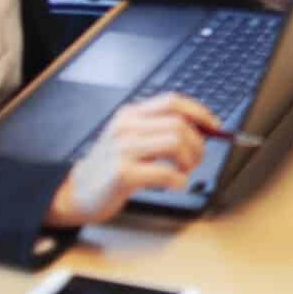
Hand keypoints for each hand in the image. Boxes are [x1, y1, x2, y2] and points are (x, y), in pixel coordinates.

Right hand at [47, 93, 222, 223]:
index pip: (172, 102)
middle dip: (198, 144)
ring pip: (176, 144)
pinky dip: (179, 180)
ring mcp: (123, 150)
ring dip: (190, 161)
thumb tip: (202, 128)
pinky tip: (174, 183)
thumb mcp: (129, 137)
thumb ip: (158, 128)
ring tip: (184, 171)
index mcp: (130, 115)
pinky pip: (166, 173)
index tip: (215, 127)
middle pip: (179, 124)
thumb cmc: (109, 166)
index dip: (199, 112)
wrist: (77, 191)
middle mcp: (126, 127)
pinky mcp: (123, 174)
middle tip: (197, 159)